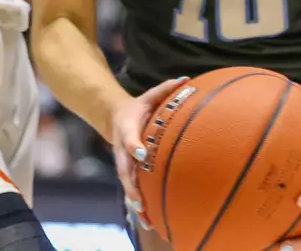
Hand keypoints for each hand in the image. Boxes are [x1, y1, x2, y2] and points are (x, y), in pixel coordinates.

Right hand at [110, 77, 187, 228]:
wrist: (115, 119)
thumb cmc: (138, 108)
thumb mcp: (148, 96)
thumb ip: (165, 89)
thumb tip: (185, 79)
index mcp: (127, 129)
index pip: (128, 139)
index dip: (134, 146)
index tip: (142, 154)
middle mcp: (123, 149)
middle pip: (124, 170)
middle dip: (131, 184)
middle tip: (139, 198)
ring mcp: (124, 163)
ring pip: (128, 185)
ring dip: (135, 201)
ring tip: (145, 217)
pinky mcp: (129, 173)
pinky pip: (133, 190)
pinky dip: (139, 206)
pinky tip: (150, 222)